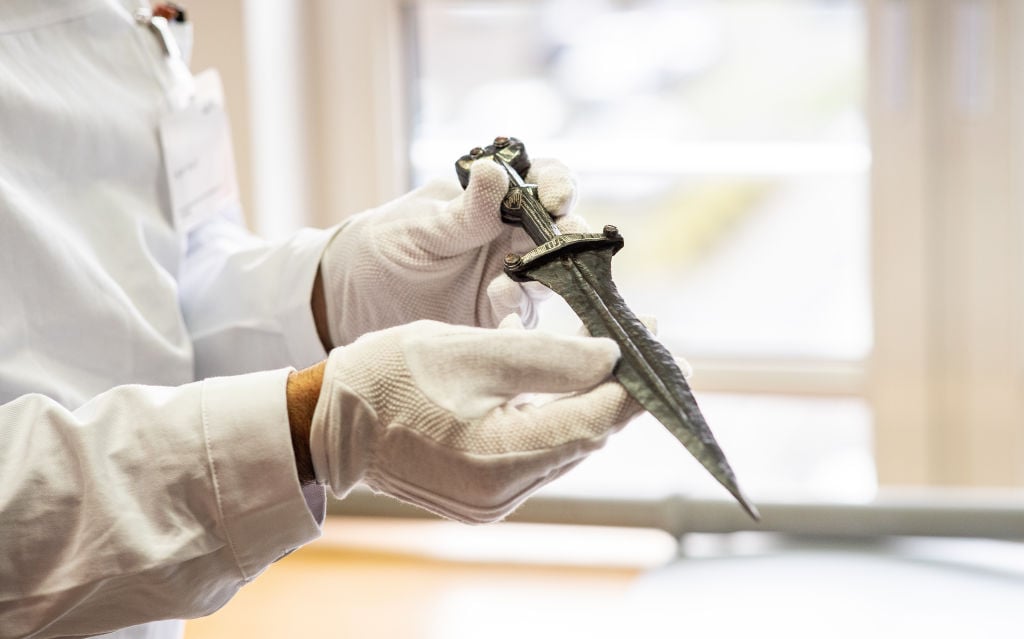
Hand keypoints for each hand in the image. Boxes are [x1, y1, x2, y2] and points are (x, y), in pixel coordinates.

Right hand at [307, 318, 641, 522]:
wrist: (325, 421)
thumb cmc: (387, 377)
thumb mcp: (470, 351)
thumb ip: (548, 356)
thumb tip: (614, 357)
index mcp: (497, 461)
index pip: (591, 423)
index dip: (633, 387)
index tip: (668, 354)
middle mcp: (501, 494)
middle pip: (582, 436)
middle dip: (616, 390)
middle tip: (643, 344)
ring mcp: (491, 500)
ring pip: (562, 444)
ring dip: (587, 401)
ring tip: (606, 355)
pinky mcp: (482, 494)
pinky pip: (536, 452)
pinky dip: (553, 416)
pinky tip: (561, 382)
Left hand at [318, 158, 584, 346]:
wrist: (359, 300)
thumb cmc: (390, 245)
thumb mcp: (423, 225)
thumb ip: (465, 211)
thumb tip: (495, 171)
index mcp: (497, 198)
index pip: (545, 179)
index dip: (559, 185)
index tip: (555, 198)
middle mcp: (516, 234)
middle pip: (563, 229)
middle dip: (571, 234)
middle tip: (566, 241)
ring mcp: (515, 276)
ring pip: (556, 274)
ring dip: (547, 277)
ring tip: (513, 285)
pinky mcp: (506, 316)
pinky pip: (530, 315)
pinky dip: (522, 313)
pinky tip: (501, 311)